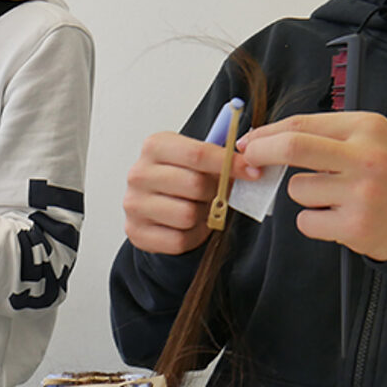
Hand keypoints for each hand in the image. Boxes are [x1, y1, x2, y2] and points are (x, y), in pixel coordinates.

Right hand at [122, 131, 262, 255]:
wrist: (152, 205)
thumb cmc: (180, 179)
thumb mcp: (195, 160)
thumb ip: (219, 158)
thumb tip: (251, 165)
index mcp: (155, 146)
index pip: (198, 154)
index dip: (230, 164)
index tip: (253, 172)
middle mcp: (139, 173)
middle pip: (195, 186)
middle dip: (214, 193)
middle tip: (216, 194)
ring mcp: (134, 204)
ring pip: (187, 215)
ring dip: (202, 216)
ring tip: (199, 209)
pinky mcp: (136, 232)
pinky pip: (178, 240)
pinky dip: (191, 236)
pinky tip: (189, 227)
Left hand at [239, 112, 386, 260]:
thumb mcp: (367, 139)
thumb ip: (323, 135)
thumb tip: (264, 139)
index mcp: (367, 128)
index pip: (302, 124)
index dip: (266, 133)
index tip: (248, 141)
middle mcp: (367, 157)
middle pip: (293, 148)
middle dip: (261, 152)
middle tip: (249, 160)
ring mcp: (363, 193)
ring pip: (298, 190)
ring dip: (304, 196)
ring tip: (334, 198)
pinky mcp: (357, 226)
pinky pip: (307, 222)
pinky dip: (313, 222)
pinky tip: (339, 218)